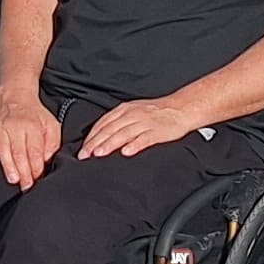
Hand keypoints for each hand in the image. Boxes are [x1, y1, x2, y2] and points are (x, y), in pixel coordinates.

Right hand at [0, 97, 60, 188]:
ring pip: (4, 148)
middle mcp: (17, 127)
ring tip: (13, 178)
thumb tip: (47, 159)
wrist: (16, 96)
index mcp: (33, 127)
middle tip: (26, 186)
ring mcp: (2, 127)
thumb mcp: (51, 125)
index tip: (37, 179)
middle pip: (20, 153)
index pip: (35, 152)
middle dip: (23, 172)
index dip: (36, 168)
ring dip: (8, 165)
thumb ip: (53, 143)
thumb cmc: (34, 114)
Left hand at [77, 97, 197, 160]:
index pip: (103, 123)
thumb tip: (99, 136)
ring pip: (123, 134)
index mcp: (125, 109)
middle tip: (85, 155)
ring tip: (99, 154)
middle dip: (95, 143)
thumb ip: (118, 121)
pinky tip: (126, 152)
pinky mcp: (157, 131)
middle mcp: (133, 114)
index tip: (82, 149)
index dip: (91, 136)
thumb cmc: (155, 112)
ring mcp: (145, 123)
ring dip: (110, 144)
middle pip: (110, 129)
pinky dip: (134, 145)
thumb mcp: (133, 111)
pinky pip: (144, 139)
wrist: (180, 108)